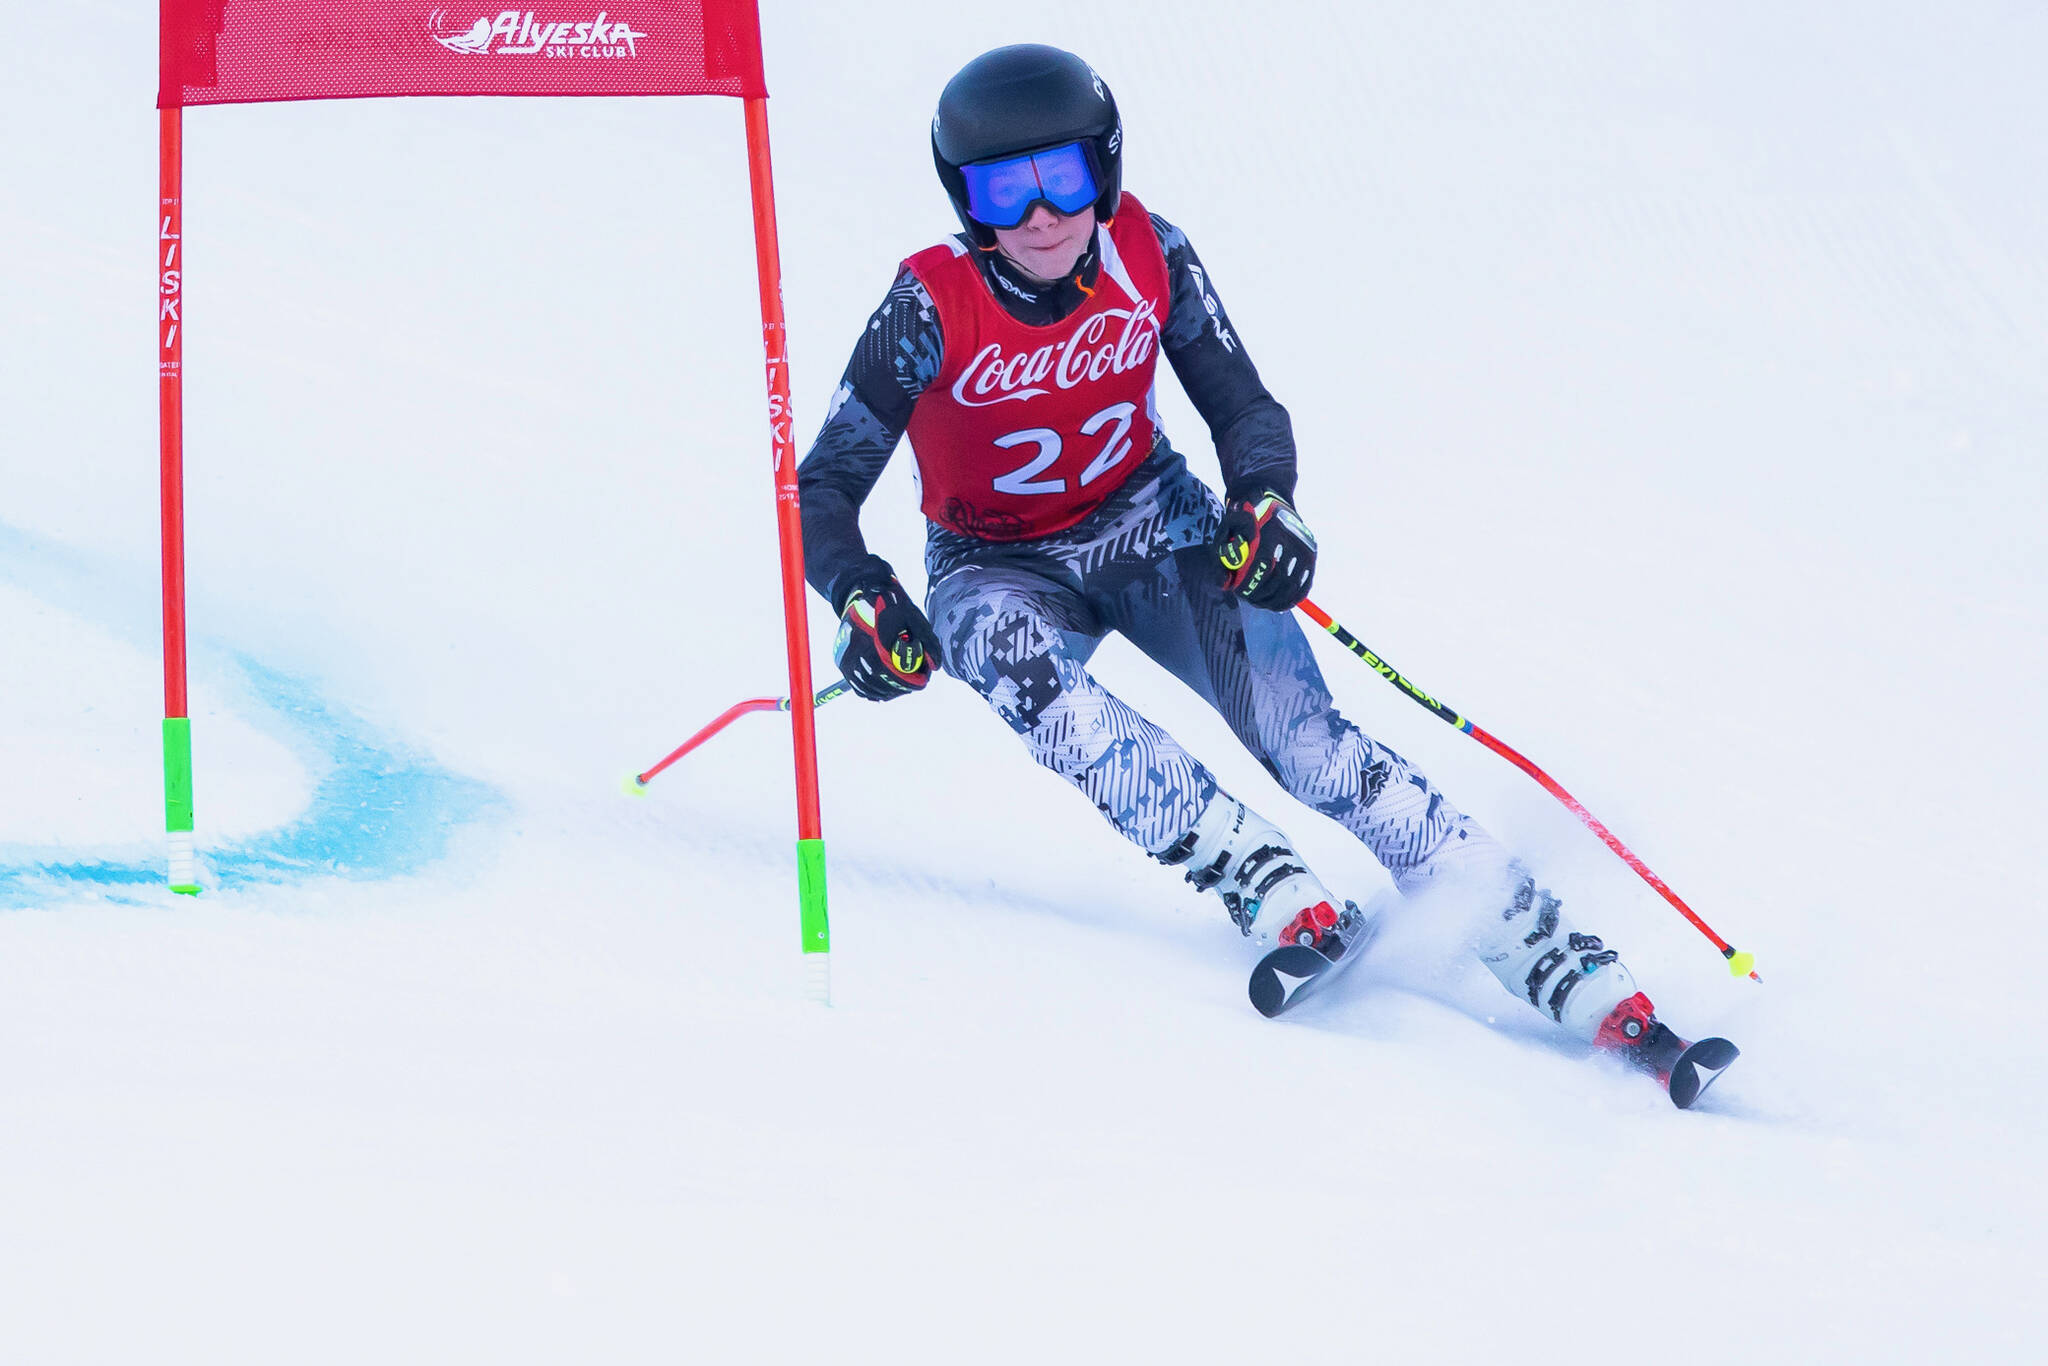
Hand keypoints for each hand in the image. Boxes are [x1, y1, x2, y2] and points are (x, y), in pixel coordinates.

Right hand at [831, 556, 941, 700]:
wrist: (864, 593)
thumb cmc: (893, 606)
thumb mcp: (914, 617)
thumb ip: (927, 641)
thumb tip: (936, 667)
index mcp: (874, 637)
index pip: (891, 670)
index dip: (907, 681)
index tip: (921, 683)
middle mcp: (856, 648)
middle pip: (877, 681)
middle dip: (898, 688)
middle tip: (912, 687)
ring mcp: (846, 656)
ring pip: (866, 686)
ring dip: (884, 692)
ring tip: (900, 689)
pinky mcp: (841, 660)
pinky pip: (856, 684)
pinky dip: (870, 691)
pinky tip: (883, 690)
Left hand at [1216, 491, 1316, 610]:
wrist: (1269, 498)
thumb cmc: (1243, 518)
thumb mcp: (1226, 530)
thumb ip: (1220, 556)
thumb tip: (1224, 585)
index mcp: (1270, 527)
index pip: (1263, 565)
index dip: (1251, 584)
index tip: (1240, 593)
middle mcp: (1292, 537)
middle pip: (1278, 579)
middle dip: (1262, 595)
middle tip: (1249, 599)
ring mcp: (1304, 546)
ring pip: (1292, 585)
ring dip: (1276, 601)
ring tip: (1262, 603)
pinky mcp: (1311, 553)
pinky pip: (1305, 584)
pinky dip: (1293, 599)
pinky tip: (1280, 605)